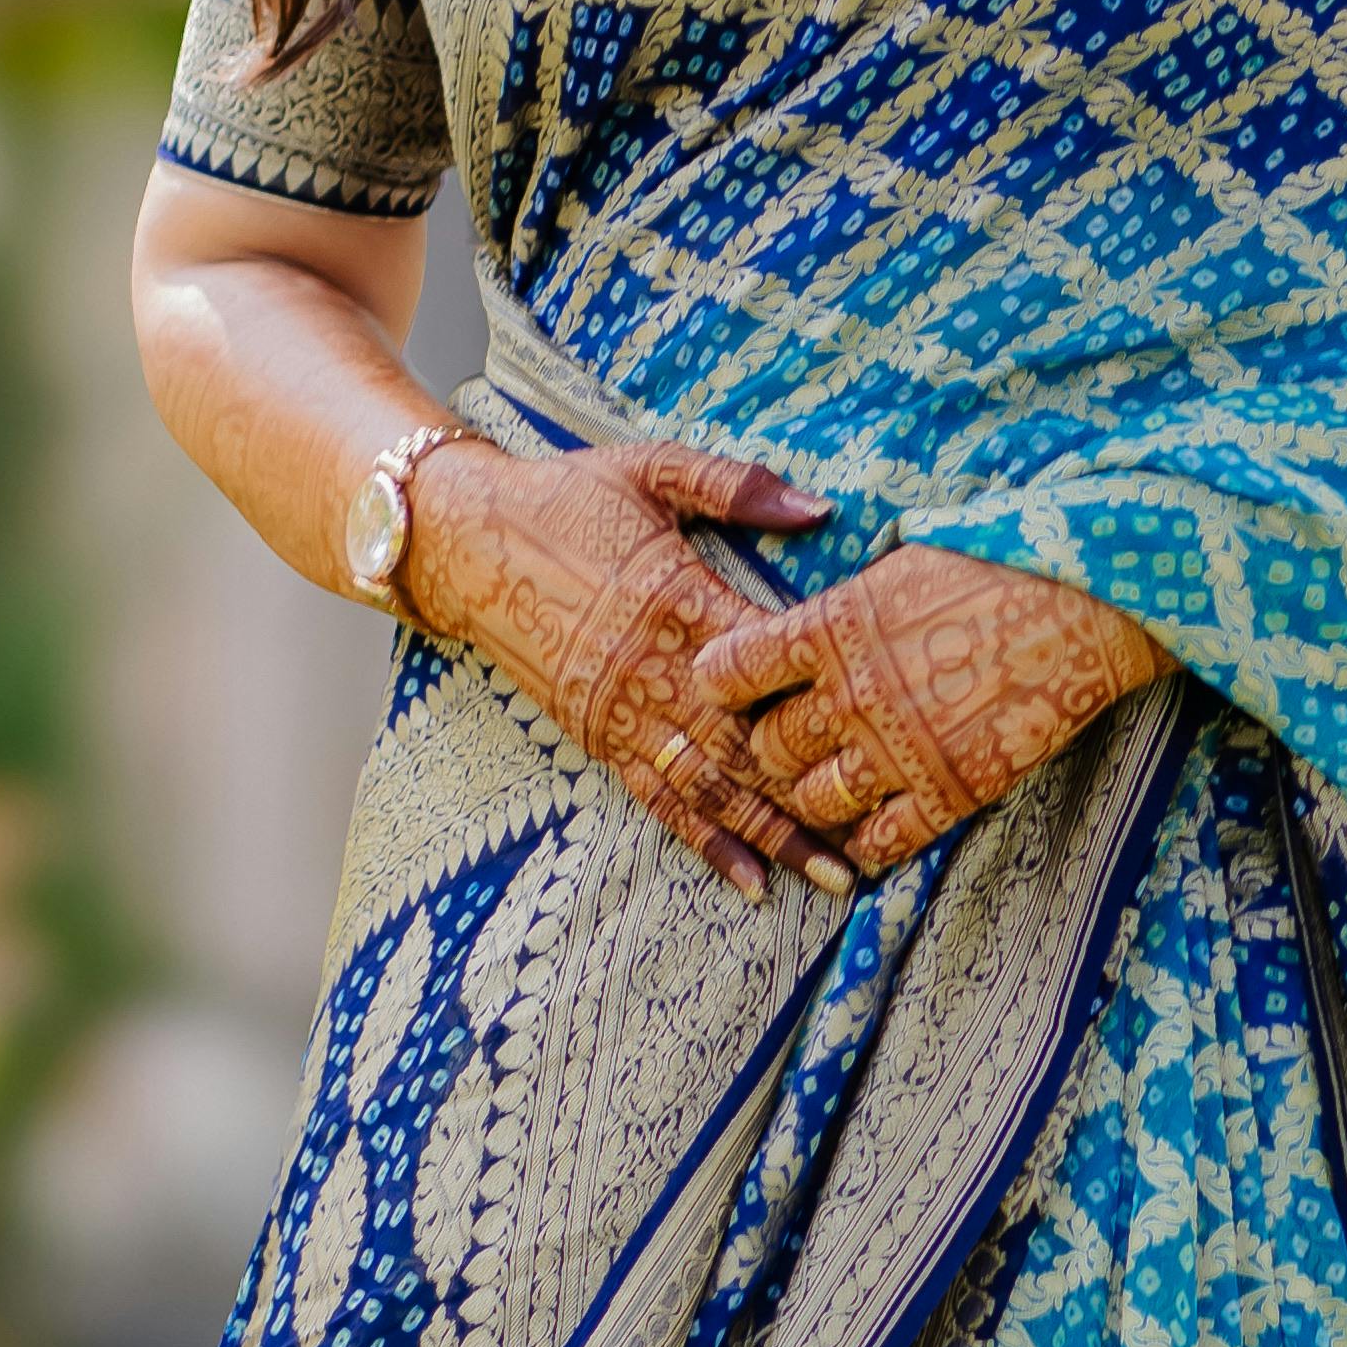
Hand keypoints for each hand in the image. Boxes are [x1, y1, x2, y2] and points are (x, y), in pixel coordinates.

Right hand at [396, 425, 834, 893]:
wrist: (463, 540)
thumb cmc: (562, 497)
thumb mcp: (647, 467)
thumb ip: (732, 485)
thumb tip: (821, 507)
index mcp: (677, 597)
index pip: (765, 657)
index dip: (821, 692)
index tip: (884, 724)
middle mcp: (654, 667)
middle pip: (748, 743)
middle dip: (813, 793)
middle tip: (879, 837)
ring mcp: (624, 710)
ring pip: (710, 786)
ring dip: (771, 835)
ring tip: (829, 877)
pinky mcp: (596, 735)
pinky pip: (657, 798)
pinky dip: (704, 841)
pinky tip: (748, 880)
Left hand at [689, 544, 1168, 880]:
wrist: (1086, 602)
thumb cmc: (995, 564)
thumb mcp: (896, 563)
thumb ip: (839, 608)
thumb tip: (802, 624)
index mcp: (829, 628)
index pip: (727, 673)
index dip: (725, 684)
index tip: (741, 686)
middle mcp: (852, 695)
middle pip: (765, 749)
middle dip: (771, 747)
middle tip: (797, 738)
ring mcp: (900, 751)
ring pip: (812, 802)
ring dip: (818, 795)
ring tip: (841, 777)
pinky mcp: (950, 792)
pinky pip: (881, 842)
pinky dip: (870, 838)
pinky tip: (882, 815)